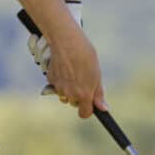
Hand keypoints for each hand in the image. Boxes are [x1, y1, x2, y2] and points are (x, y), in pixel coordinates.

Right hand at [27, 2, 105, 117]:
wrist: (67, 40)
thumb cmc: (85, 55)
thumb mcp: (97, 74)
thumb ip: (98, 94)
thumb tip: (103, 108)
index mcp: (83, 94)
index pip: (84, 114)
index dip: (87, 109)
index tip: (89, 104)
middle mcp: (70, 94)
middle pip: (74, 103)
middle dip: (78, 96)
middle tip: (82, 80)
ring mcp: (59, 87)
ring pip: (64, 95)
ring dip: (68, 89)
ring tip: (73, 72)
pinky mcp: (51, 79)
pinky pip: (56, 85)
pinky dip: (60, 80)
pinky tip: (65, 67)